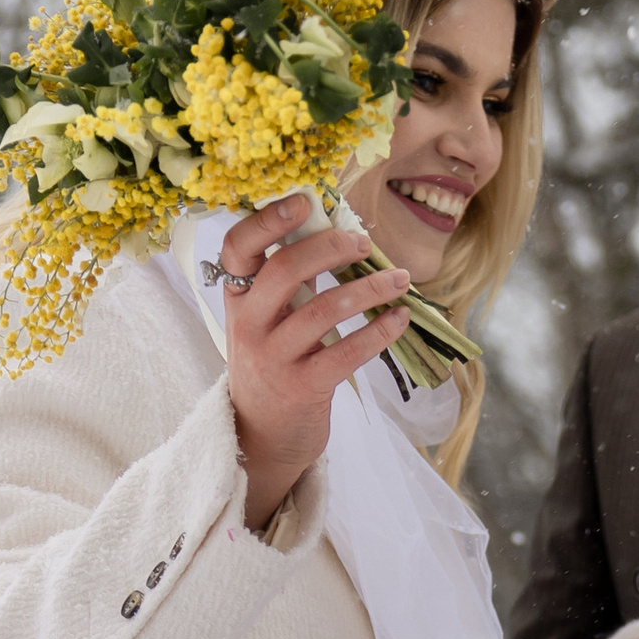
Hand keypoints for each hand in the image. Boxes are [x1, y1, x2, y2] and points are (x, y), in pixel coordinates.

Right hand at [215, 195, 414, 527]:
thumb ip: (290, 282)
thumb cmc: (273, 366)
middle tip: (365, 242)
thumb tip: (337, 230)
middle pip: (286, 269)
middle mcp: (249, 324)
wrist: (261, 438)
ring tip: (401, 278)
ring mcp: (273, 358)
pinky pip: (347, 352)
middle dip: (331, 247)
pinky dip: (380, 331)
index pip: (237, 247)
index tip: (305, 200)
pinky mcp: (302, 388)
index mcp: (237, 299)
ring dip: (370, 288)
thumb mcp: (266, 321)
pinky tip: (400, 319)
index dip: (267, 219)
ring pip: (324, 309)